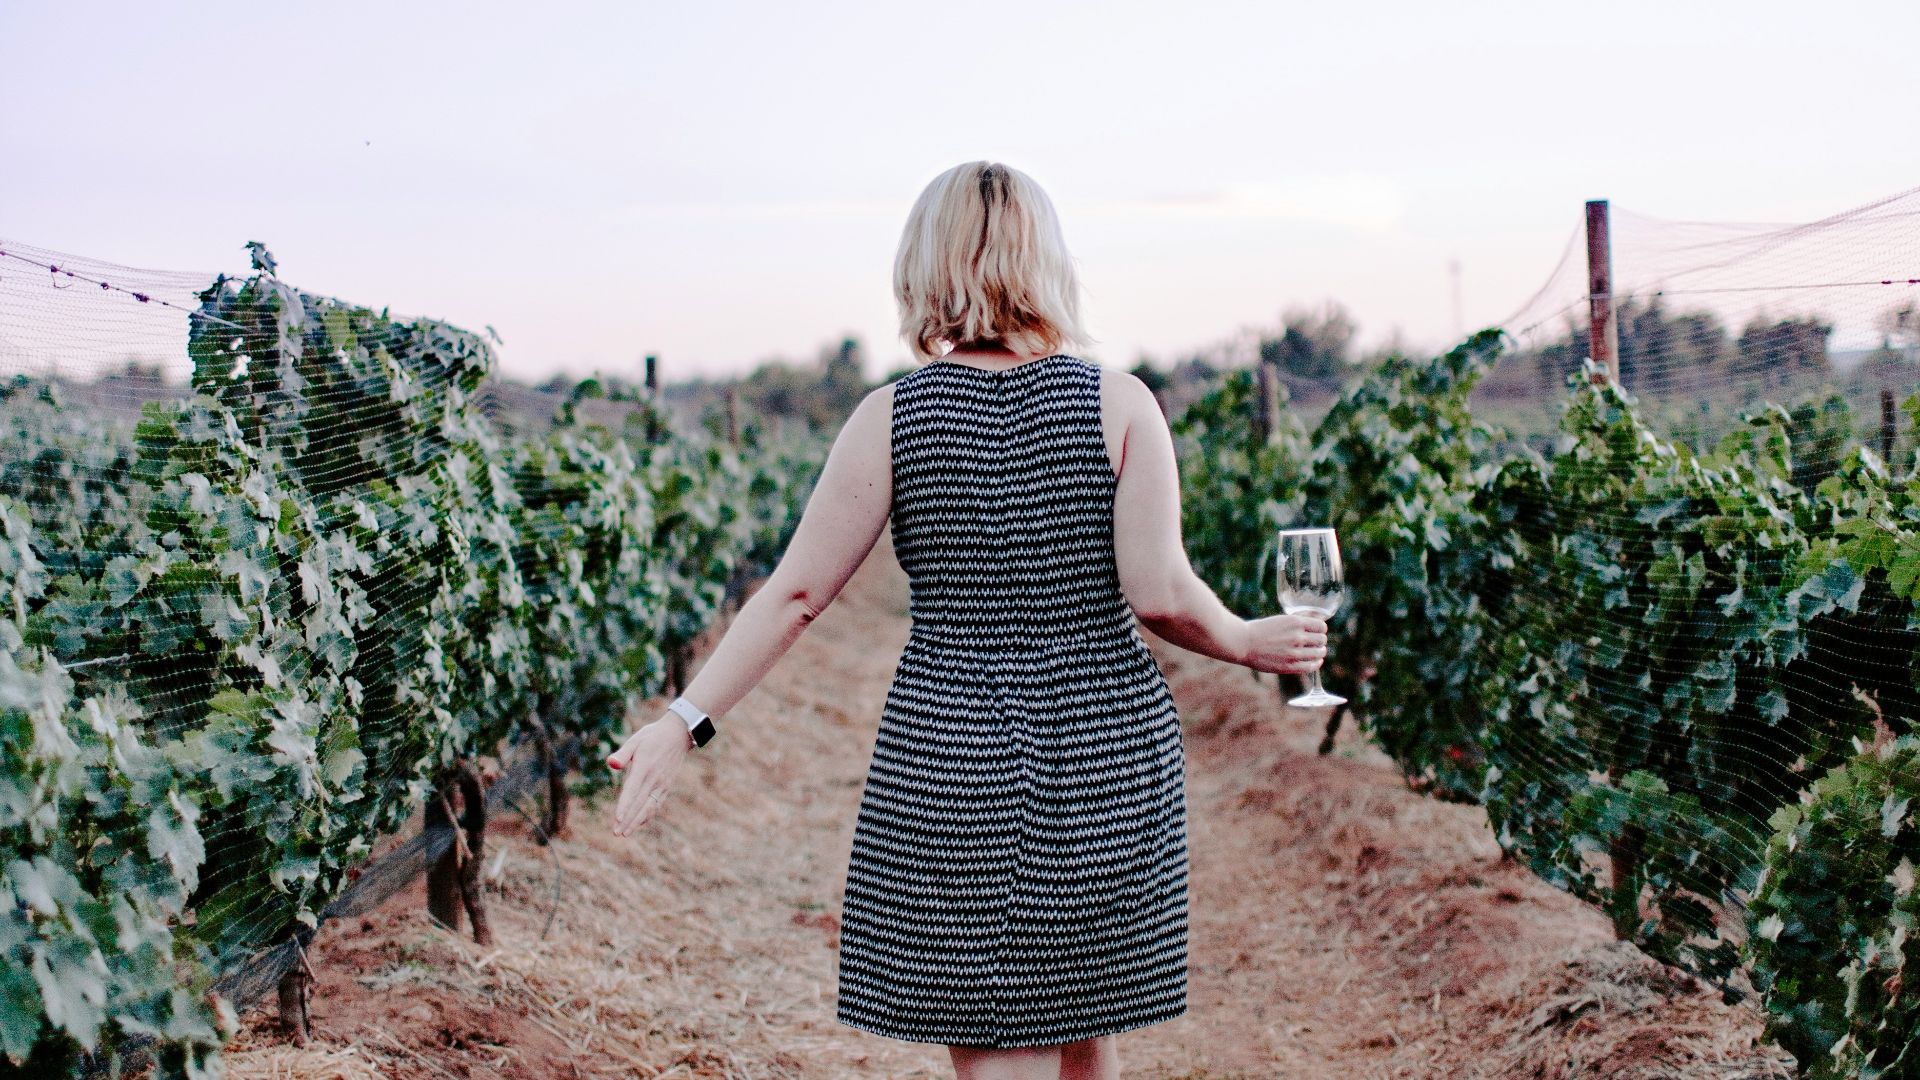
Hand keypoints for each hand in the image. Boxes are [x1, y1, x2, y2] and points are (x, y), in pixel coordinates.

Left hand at [606, 716, 690, 835]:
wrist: (678, 734)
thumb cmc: (652, 736)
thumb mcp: (635, 740)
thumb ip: (622, 754)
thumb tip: (610, 764)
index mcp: (644, 766)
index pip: (632, 790)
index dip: (625, 806)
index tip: (618, 819)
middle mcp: (655, 778)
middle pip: (640, 803)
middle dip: (628, 819)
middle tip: (616, 833)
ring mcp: (663, 784)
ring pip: (649, 807)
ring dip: (637, 821)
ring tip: (625, 833)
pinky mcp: (667, 786)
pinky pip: (657, 804)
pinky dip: (648, 815)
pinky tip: (639, 823)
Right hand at [1243, 613, 1328, 674]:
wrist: (1243, 643)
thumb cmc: (1260, 630)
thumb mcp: (1281, 620)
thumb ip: (1297, 624)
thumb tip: (1314, 626)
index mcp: (1295, 622)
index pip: (1321, 626)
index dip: (1321, 629)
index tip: (1318, 632)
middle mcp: (1297, 636)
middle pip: (1322, 640)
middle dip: (1320, 641)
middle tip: (1316, 643)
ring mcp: (1294, 652)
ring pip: (1319, 653)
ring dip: (1320, 652)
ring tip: (1318, 652)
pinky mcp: (1290, 666)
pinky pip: (1311, 666)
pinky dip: (1316, 664)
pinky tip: (1316, 662)